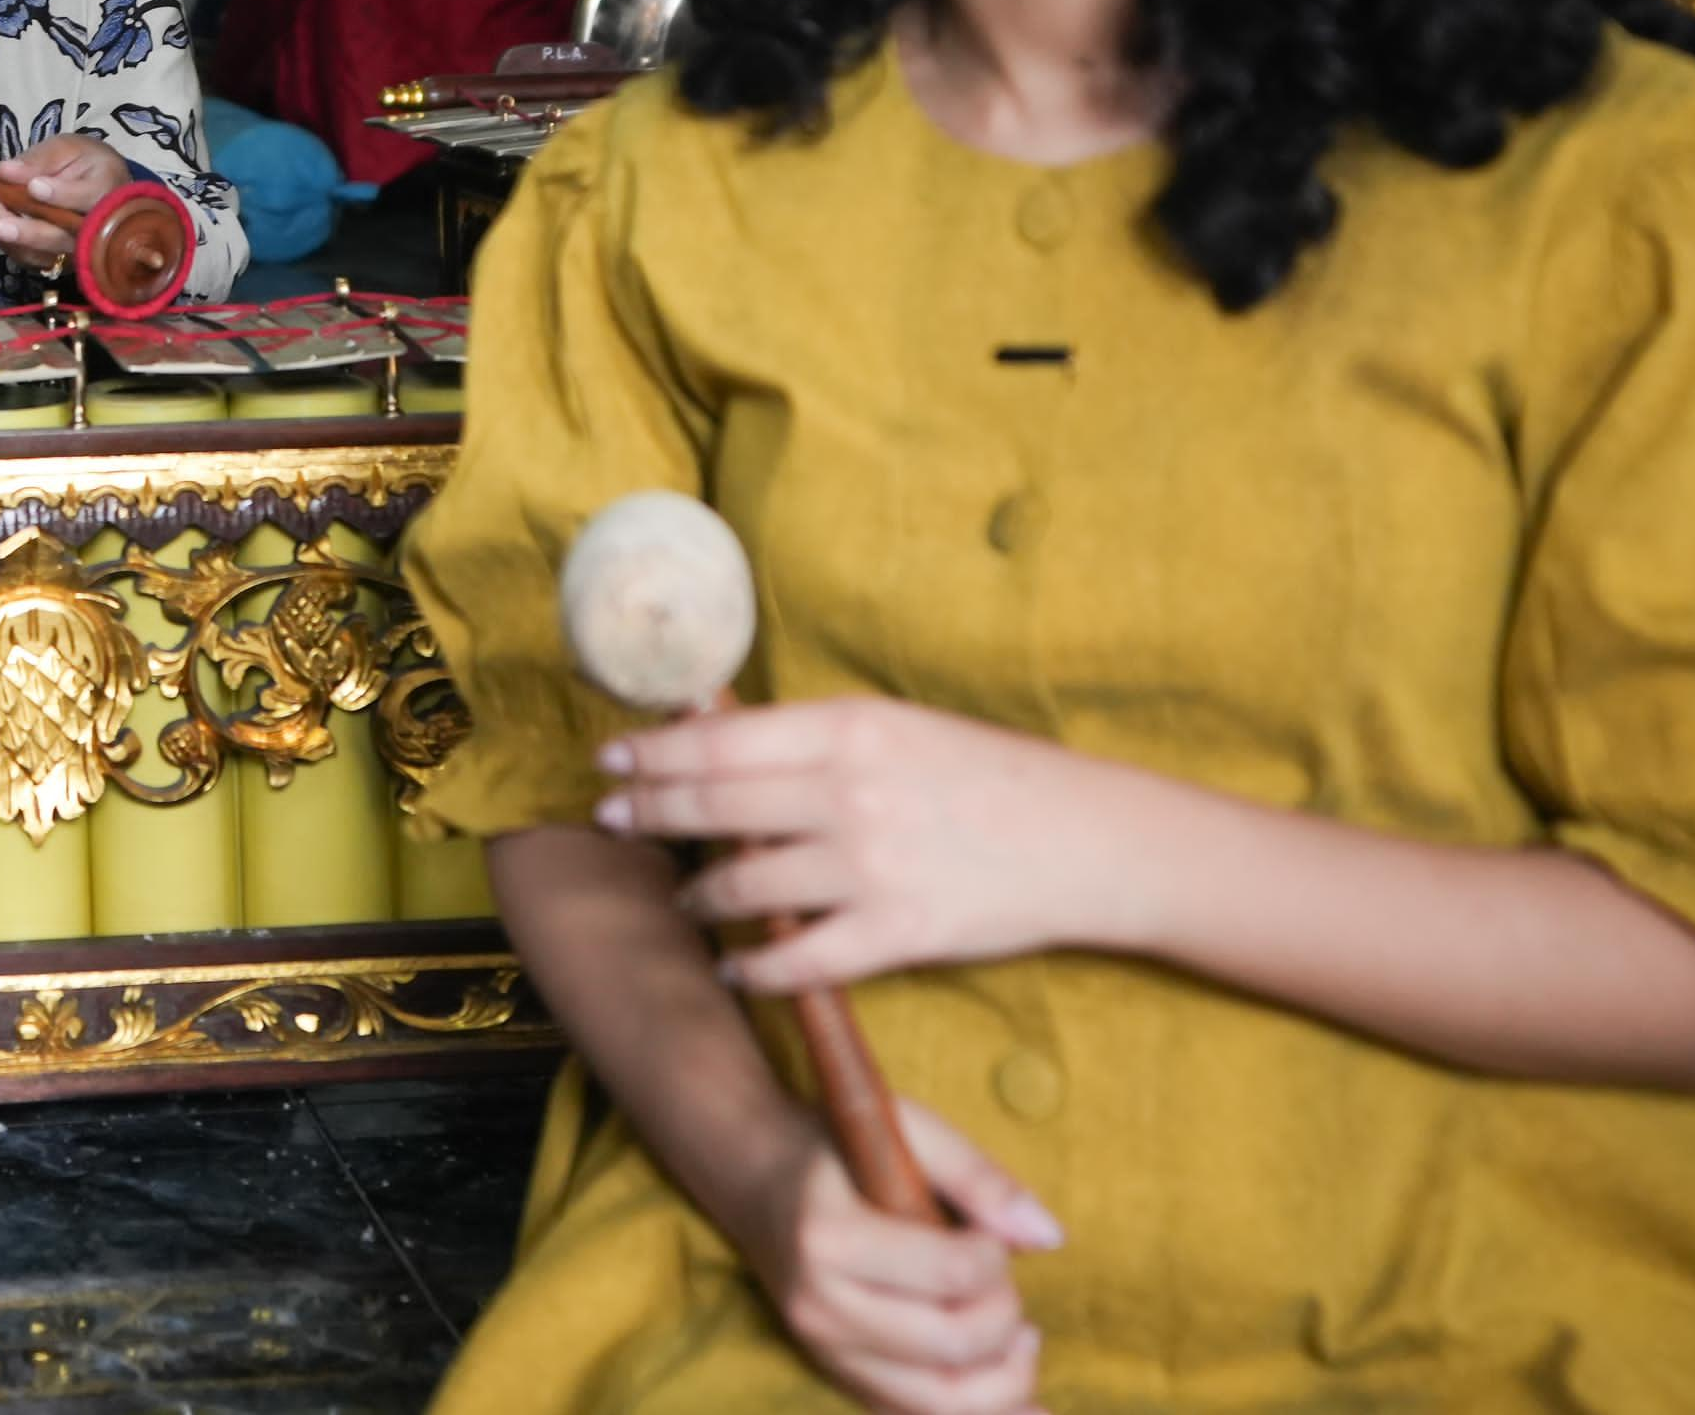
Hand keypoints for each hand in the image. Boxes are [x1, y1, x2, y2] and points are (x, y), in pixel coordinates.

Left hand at [0, 132, 130, 266]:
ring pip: (42, 253)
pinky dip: (8, 242)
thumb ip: (40, 158)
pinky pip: (32, 259)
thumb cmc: (86, 162)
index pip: (86, 198)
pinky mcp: (62, 262)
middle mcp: (98, 229)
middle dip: (26, 231)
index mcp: (107, 191)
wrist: (103, 187)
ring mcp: (80, 251)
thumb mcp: (69, 147)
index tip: (34, 186)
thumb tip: (5, 170)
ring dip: (8, 237)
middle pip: (62, 237)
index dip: (60, 195)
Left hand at [599, 698, 1134, 991]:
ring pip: (743, 884)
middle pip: (713, 805)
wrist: (1085, 839)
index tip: (610, 760)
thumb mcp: (898, 727)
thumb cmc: (987, 776)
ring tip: (686, 898)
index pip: (718, 741)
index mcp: (849, 728)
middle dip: (648, 813)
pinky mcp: (896, 933)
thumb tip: (716, 739)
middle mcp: (849, 793)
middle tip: (609, 819)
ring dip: (700, 895)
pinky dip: (753, 967)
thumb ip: (812, 738)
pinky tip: (733, 965)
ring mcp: (870, 866)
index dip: (651, 754)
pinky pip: (797, 959)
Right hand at [717, 1098, 1061, 1414]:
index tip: (987, 1234)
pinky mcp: (837, 1375)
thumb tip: (1051, 1238)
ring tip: (1022, 1338)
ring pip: (942, 1401)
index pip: (951, 1274)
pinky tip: (1022, 1398)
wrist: (754, 1178)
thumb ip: (978, 1175)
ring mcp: (825, 1350)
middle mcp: (820, 1307)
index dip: (996, 1258)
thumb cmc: (837, 1148)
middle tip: (1001, 1282)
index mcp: (829, 1237)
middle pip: (954, 1344)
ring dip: (1007, 1379)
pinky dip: (980, 1414)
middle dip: (1005, 1316)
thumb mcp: (904, 1129)